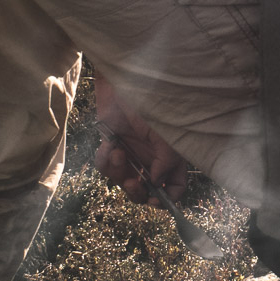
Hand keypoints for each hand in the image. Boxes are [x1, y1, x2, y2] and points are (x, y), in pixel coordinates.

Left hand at [93, 73, 187, 203]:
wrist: (123, 81)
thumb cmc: (152, 102)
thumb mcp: (166, 132)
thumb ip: (166, 160)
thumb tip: (155, 183)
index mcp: (171, 156)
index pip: (174, 186)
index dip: (168, 198)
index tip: (156, 200)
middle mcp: (151, 158)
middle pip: (146, 190)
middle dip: (137, 192)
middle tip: (132, 182)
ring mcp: (131, 154)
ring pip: (122, 180)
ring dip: (117, 172)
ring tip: (117, 153)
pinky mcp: (111, 147)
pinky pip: (105, 166)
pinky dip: (105, 159)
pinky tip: (109, 145)